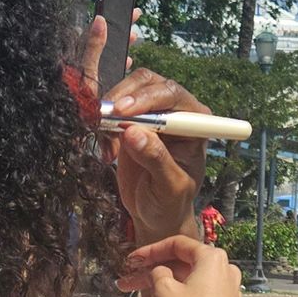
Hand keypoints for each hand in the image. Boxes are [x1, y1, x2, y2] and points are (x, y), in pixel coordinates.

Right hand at [76, 20, 209, 243]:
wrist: (154, 214)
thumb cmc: (170, 202)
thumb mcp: (169, 187)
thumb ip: (155, 159)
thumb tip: (133, 133)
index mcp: (195, 122)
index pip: (172, 94)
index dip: (147, 98)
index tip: (123, 111)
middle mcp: (175, 111)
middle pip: (148, 82)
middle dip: (124, 97)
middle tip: (104, 118)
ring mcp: (152, 113)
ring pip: (127, 90)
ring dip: (110, 112)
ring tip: (108, 147)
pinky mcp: (130, 121)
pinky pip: (111, 110)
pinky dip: (103, 125)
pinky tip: (106, 152)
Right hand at [119, 237, 246, 296]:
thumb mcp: (163, 291)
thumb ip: (156, 273)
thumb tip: (158, 272)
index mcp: (212, 259)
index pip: (177, 245)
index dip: (150, 251)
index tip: (133, 260)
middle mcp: (224, 273)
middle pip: (180, 269)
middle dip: (150, 278)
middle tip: (127, 285)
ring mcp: (226, 295)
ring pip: (186, 289)